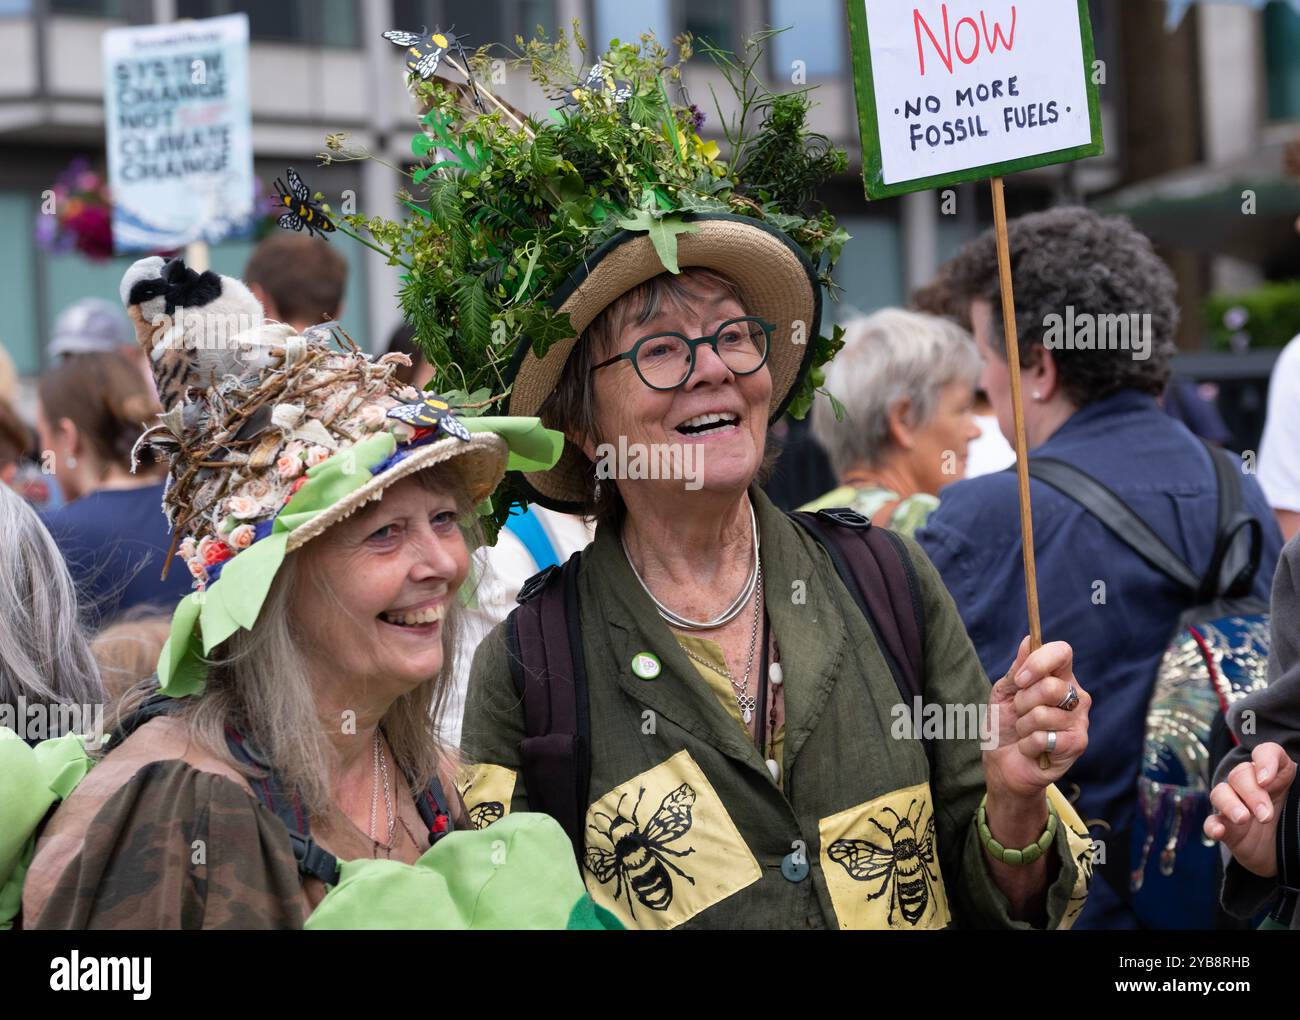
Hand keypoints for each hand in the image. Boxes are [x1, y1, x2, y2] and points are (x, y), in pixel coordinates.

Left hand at [984, 636, 1090, 801]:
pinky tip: (1031, 749)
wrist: (1003, 763)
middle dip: (1023, 702)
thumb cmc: (1005, 724)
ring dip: (1023, 726)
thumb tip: (1029, 640)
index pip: (1063, 652)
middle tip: (1020, 713)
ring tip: (1025, 732)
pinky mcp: (1077, 745)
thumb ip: (1018, 668)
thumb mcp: (1005, 692)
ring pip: (1043, 714)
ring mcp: (1079, 721)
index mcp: (1060, 676)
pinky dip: (1027, 744)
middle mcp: (1076, 696)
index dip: (1039, 663)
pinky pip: (1043, 737)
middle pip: (1051, 686)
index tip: (1019, 679)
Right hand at [1204, 743, 1296, 878]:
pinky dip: (1212, 825)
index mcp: (1274, 777)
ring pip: (1220, 792)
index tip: (1266, 780)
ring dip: (1230, 804)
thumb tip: (1289, 793)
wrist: (1283, 854)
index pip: (1266, 753)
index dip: (1265, 761)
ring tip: (1243, 819)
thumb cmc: (1294, 823)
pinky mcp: (1224, 827)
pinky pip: (1210, 821)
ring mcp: (1234, 806)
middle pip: (1240, 774)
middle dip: (1252, 794)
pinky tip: (1219, 831)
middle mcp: (1250, 787)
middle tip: (1266, 816)